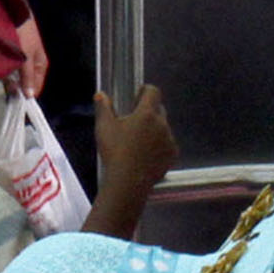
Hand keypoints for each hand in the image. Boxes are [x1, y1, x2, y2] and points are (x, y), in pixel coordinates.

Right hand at [93, 83, 175, 201]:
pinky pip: (167, 144)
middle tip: (134, 123)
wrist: (128, 182)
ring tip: (138, 143)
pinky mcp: (172, 154)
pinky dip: (159, 146)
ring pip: (163, 128)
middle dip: (148, 112)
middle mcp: (162, 124)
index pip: (153, 92)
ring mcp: (169, 139)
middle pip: (158, 110)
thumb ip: (103, 108)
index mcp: (146, 114)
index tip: (138, 95)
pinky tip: (146, 154)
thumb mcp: (104, 128)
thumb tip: (100, 95)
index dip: (146, 90)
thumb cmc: (114, 152)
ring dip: (154, 130)